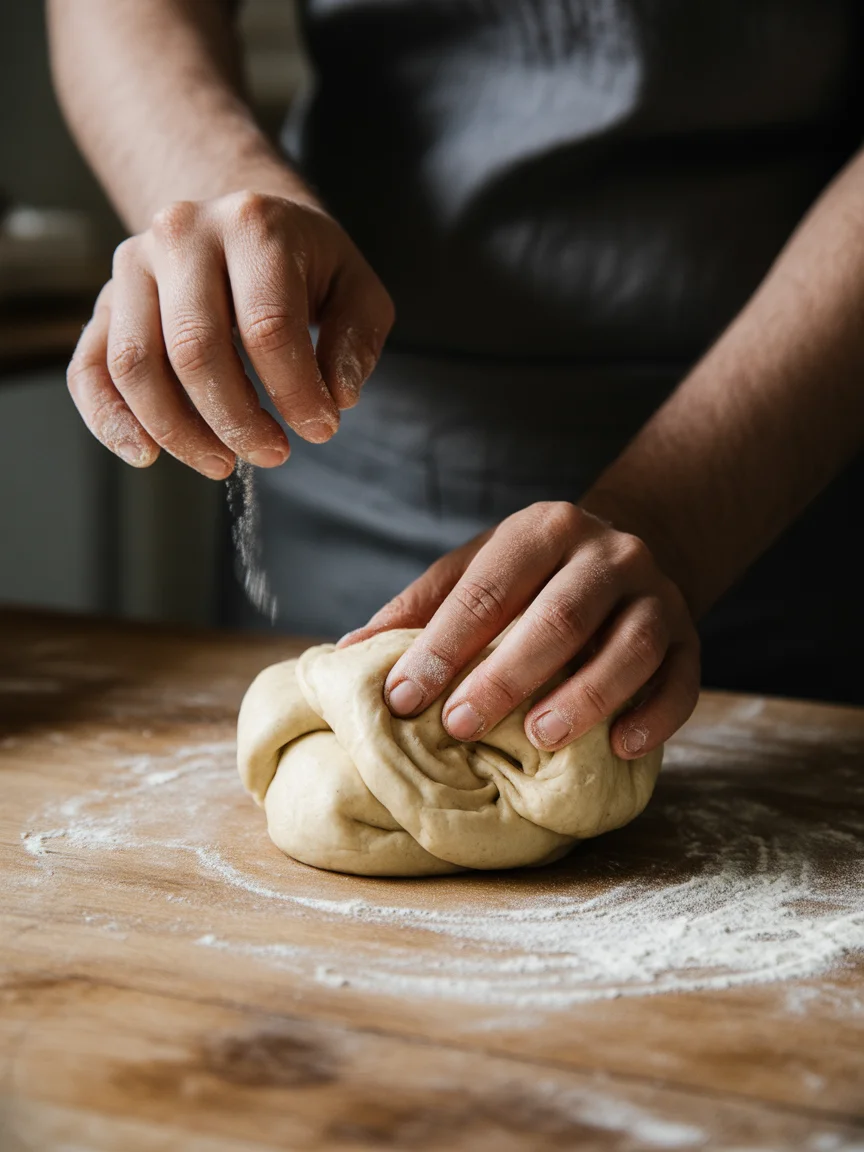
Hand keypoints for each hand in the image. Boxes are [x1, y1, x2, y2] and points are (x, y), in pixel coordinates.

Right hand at [67, 191, 393, 476]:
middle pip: (195, 349)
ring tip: (222, 462)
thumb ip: (357, 339)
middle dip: (237, 420)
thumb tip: (338, 397)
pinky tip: (146, 454)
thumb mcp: (355, 287)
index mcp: (251, 225)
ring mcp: (131, 266)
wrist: (240, 225)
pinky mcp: (104, 302)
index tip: (320, 429)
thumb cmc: (303, 264)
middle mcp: (180, 235)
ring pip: (136, 366)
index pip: (268, 325)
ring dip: (179, 431)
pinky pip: (89, 369)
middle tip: (273, 454)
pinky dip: (110, 420)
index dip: (295, 392)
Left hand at [341, 502, 699, 758]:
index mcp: (544, 529)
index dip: (443, 644)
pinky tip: (622, 747)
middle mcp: (609, 553)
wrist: (622, 559)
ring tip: (539, 736)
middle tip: (460, 725)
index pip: (488, 588)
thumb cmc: (531, 576)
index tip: (403, 696)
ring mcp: (657, 594)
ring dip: (585, 696)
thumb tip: (343, 654)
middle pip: (559, 616)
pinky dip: (656, 715)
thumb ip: (419, 607)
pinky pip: (683, 677)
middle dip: (506, 675)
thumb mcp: (474, 570)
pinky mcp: (691, 636)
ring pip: (630, 646)